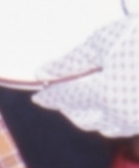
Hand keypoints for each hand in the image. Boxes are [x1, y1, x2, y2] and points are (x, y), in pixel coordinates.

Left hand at [41, 0, 138, 135]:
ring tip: (83, 102)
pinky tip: (112, 106)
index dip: (50, 96)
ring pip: (105, 126)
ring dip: (90, 116)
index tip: (39, 94)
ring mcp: (138, 119)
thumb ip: (72, 60)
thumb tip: (42, 73)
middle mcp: (120, 113)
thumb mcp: (106, 41)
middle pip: (83, 118)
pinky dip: (112, 119)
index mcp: (103, 93)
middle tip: (60, 94)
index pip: (66, 98)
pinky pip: (125, 126)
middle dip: (68, 108)